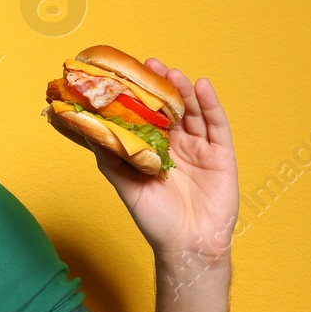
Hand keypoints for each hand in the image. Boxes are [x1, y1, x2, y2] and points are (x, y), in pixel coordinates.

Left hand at [87, 60, 237, 261]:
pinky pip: (217, 125)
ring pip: (193, 112)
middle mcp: (178, 145)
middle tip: (149, 65)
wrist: (188, 246)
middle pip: (171, 108)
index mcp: (156, 150)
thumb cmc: (156, 221)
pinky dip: (211, 105)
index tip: (127, 74)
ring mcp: (201, 148)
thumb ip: (111, 159)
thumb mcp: (127, 187)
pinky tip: (203, 87)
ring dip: (184, 91)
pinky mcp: (222, 154)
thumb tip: (88, 132)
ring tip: (172, 73)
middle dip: (161, 86)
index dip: (140, 96)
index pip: (148, 116)